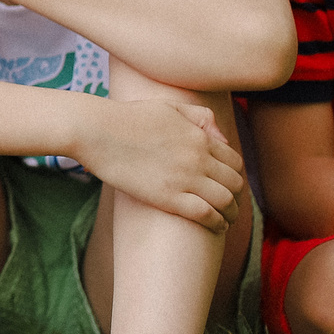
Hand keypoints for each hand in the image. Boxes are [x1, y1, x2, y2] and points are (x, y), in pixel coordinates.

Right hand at [71, 97, 244, 230]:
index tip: (229, 185)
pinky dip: (217, 223)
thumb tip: (222, 138)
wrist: (96, 130)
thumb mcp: (169, 106)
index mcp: (199, 136)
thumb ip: (200, 116)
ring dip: (231, 214)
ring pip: (225, 201)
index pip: (235, 162)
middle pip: (234, 183)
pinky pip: (206, 215)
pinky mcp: (168, 197)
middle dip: (236, 197)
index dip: (235, 176)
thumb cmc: (127, 117)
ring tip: (227, 220)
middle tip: (230, 206)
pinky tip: (216, 227)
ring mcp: (185, 178)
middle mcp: (198, 158)